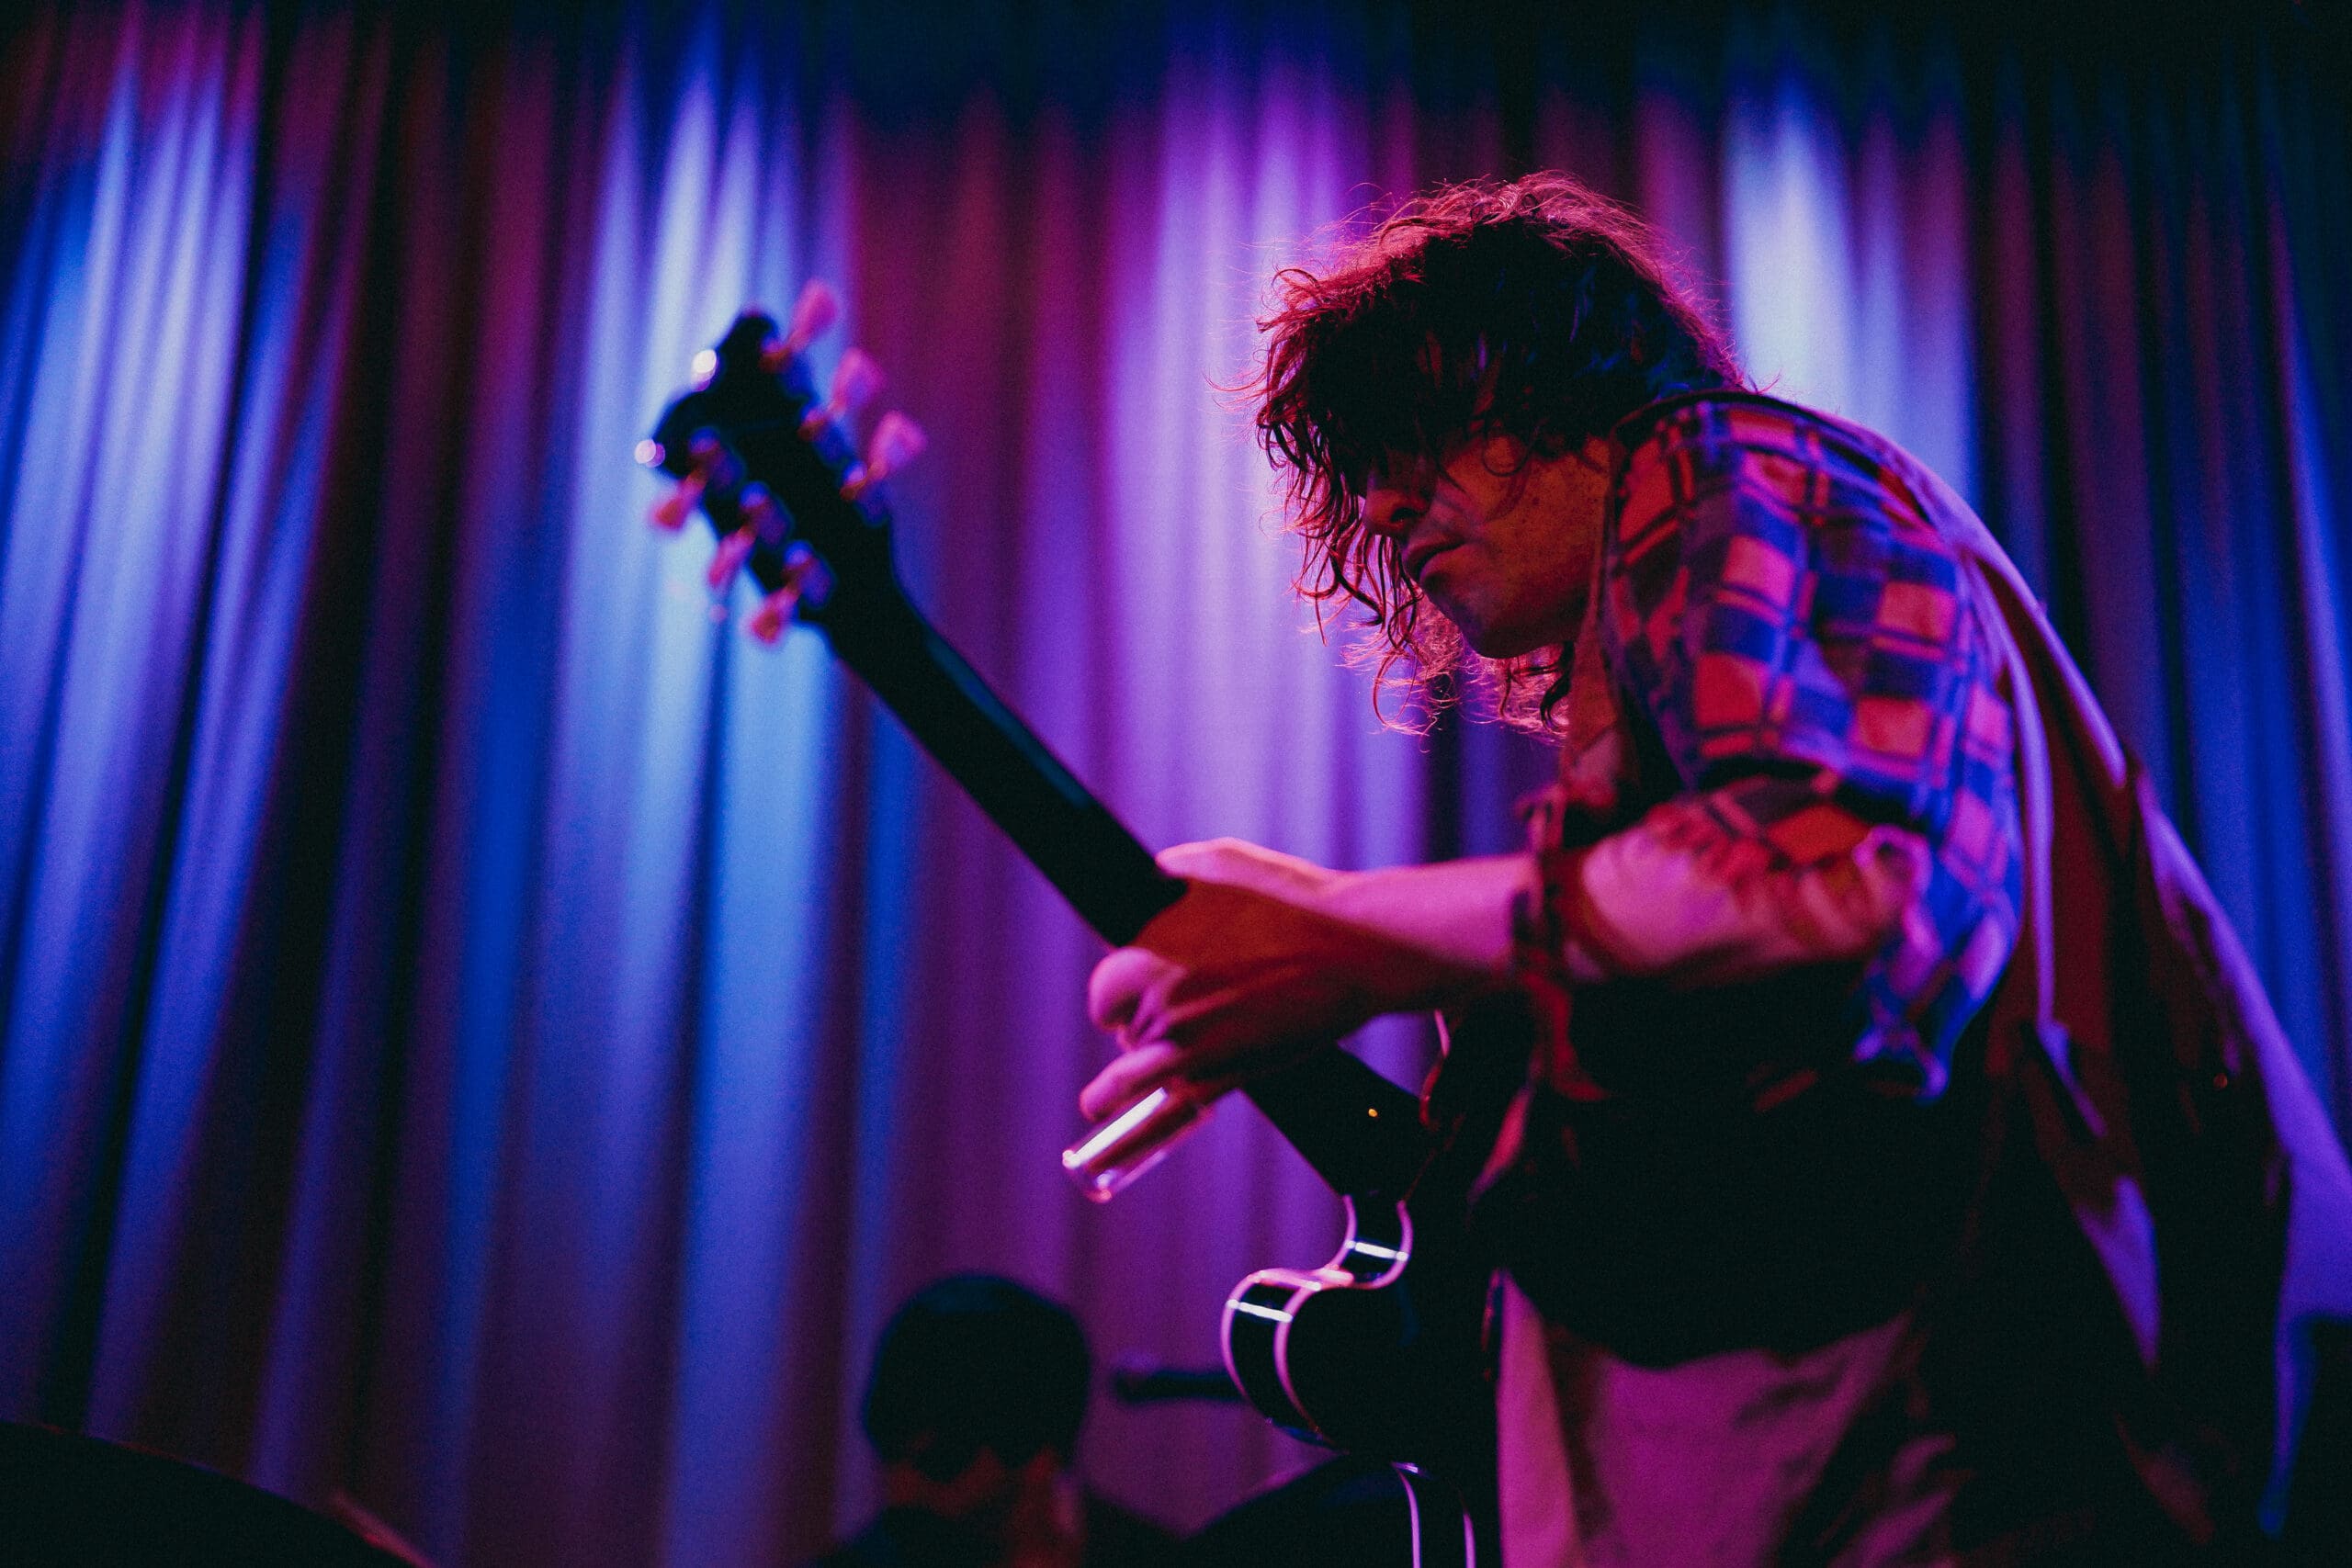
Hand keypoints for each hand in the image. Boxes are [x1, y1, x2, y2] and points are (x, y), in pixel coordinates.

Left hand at [1079, 840, 1482, 1118]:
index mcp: (1146, 947)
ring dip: (1122, 1083)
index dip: (1117, 995)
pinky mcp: (1219, 1071)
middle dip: (1138, 1026)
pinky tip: (1114, 1132)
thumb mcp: (1220, 862)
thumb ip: (1172, 871)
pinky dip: (1144, 1114)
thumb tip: (1151, 880)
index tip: (1127, 1000)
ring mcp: (1186, 1038)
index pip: (1104, 989)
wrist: (1355, 946)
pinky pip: (1166, 1106)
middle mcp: (1157, 996)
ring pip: (1135, 1073)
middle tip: (1170, 1023)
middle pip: (1123, 1028)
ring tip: (1098, 1103)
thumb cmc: (1294, 900)